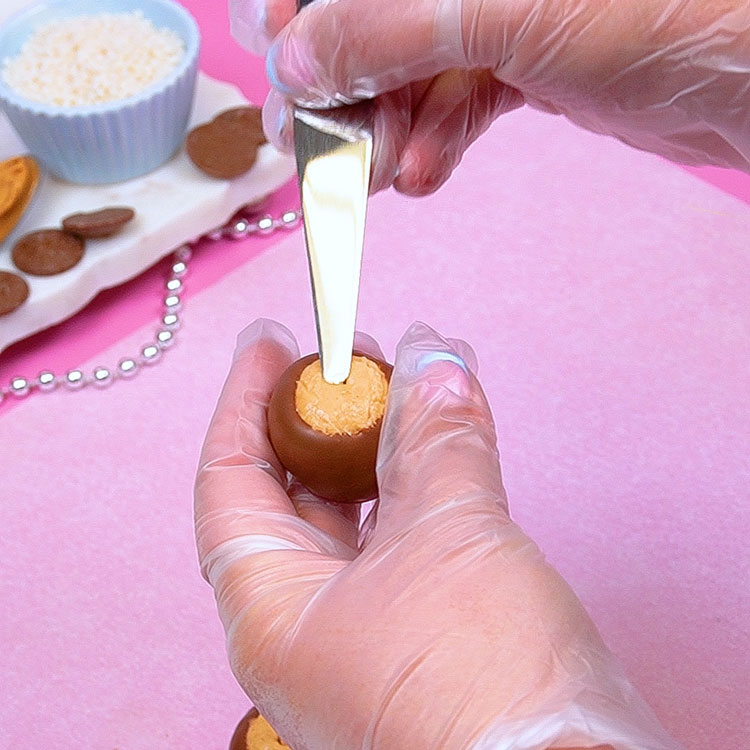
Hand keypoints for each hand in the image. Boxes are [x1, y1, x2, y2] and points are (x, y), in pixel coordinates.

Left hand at [195, 318, 680, 749]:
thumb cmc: (474, 685)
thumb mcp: (446, 538)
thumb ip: (436, 441)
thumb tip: (434, 360)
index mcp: (272, 611)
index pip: (231, 484)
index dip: (244, 404)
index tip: (269, 344)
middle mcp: (308, 623)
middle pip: (296, 493)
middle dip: (326, 416)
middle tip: (356, 357)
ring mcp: (367, 625)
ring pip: (360, 509)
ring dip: (385, 439)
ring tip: (411, 375)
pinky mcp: (424, 625)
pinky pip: (408, 530)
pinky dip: (426, 474)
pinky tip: (449, 427)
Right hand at [231, 0, 749, 194]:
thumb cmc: (662, 13)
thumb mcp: (505, 13)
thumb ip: (388, 30)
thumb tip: (295, 61)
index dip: (301, 7)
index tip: (281, 64)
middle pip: (371, 15)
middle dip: (339, 84)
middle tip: (313, 146)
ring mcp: (499, 9)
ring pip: (410, 65)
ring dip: (383, 127)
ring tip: (374, 175)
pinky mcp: (524, 58)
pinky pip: (455, 97)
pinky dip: (434, 140)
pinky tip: (422, 176)